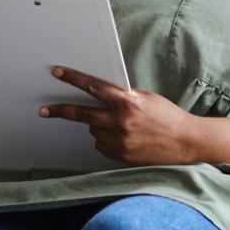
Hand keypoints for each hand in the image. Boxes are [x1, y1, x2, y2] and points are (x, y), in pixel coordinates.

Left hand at [40, 66, 207, 165]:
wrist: (185, 141)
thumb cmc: (167, 116)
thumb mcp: (145, 98)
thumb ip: (122, 97)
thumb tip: (100, 95)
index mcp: (127, 102)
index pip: (93, 87)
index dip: (73, 78)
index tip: (57, 73)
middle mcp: (120, 122)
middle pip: (81, 114)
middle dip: (61, 110)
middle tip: (44, 110)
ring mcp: (119, 141)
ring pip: (93, 130)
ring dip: (99, 125)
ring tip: (121, 125)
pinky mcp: (120, 155)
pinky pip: (101, 144)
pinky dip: (107, 139)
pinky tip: (125, 137)